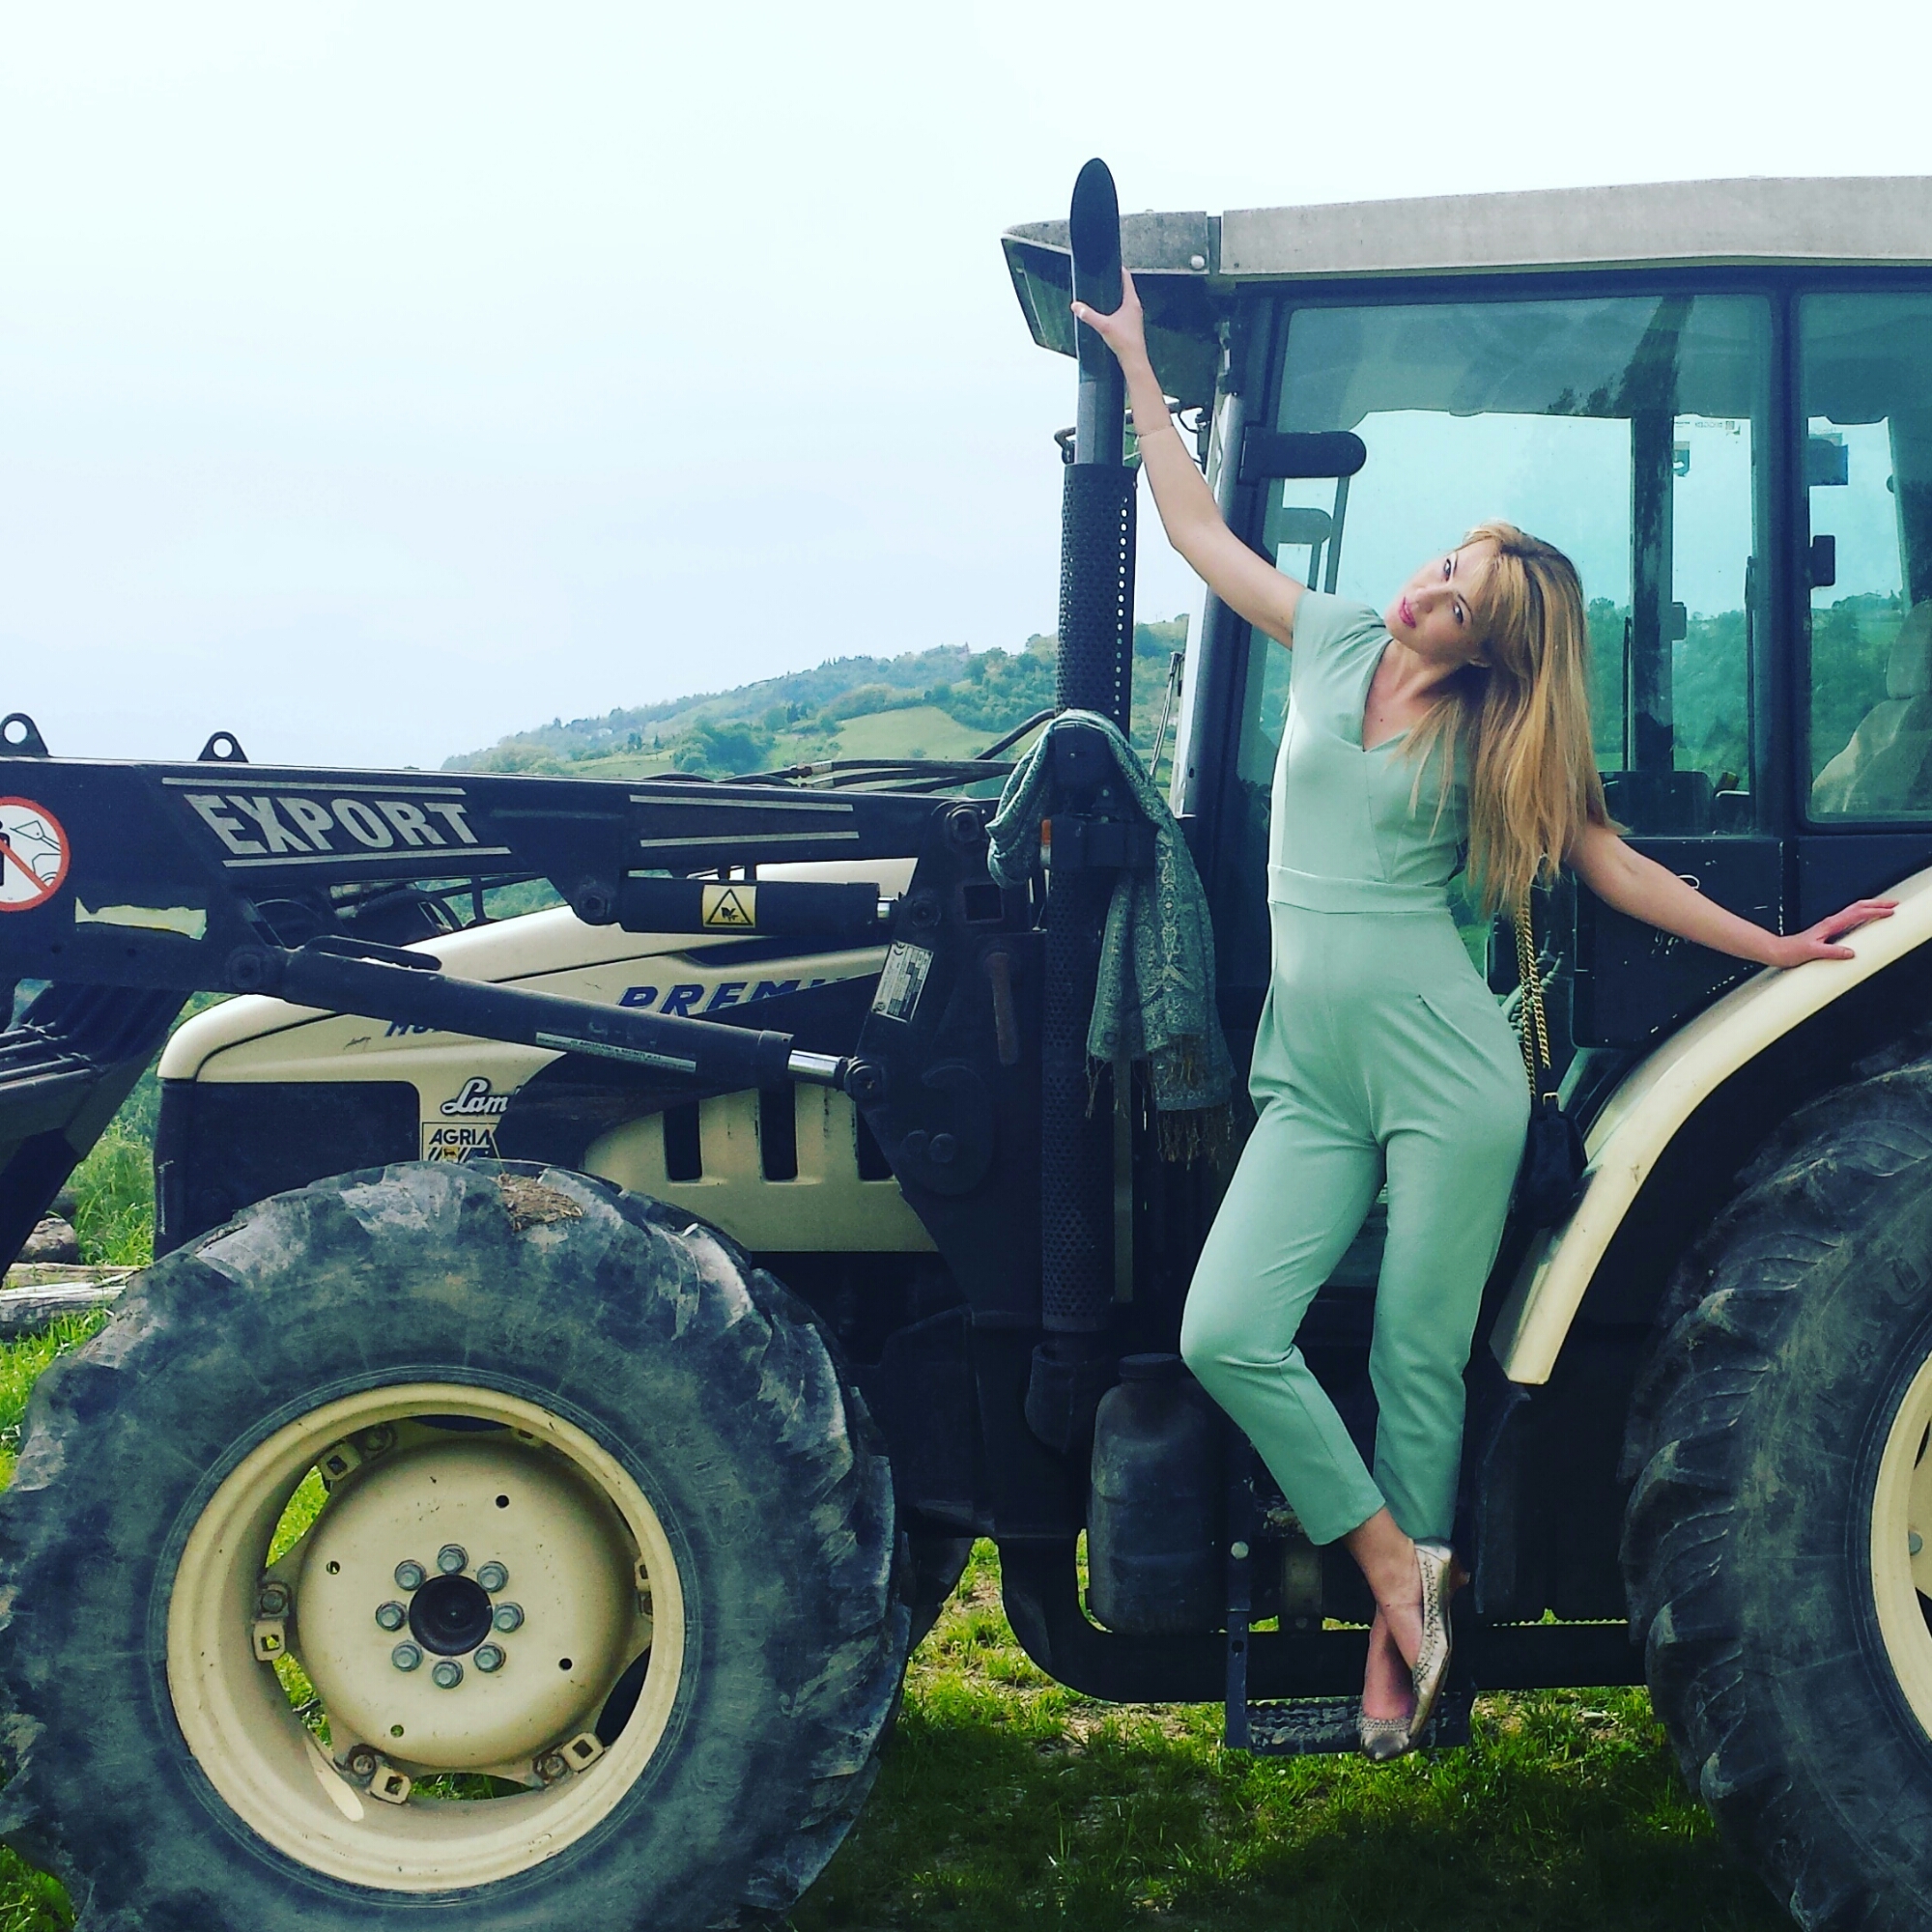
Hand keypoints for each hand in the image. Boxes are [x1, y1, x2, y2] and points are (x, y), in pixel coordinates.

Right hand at [1070, 267, 1149, 370]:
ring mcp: (1134, 317)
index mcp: (1132, 302)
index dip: (1119, 269)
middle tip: (1106, 277)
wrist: (1134, 360)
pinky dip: (1117, 308)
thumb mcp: (1103, 325)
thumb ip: (1088, 315)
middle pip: (1126, 288)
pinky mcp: (1132, 325)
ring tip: (1106, 293)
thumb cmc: (1125, 343)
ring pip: (1126, 300)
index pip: (1126, 278)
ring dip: (1116, 295)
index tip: (1112, 264)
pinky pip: (1124, 311)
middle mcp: (1135, 307)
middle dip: (1115, 282)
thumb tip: (1076, 306)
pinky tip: (1109, 314)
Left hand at [1769, 898, 1898, 966]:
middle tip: (1894, 903)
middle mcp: (1831, 922)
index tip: (1890, 911)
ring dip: (1871, 907)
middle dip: (1877, 904)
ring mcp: (1830, 926)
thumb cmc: (1792, 951)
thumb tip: (1850, 952)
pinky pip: (1850, 919)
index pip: (1857, 913)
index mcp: (1830, 925)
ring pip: (1855, 911)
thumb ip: (1831, 952)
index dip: (1875, 911)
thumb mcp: (1812, 953)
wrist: (1779, 951)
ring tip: (1885, 907)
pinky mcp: (1828, 931)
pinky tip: (1866, 920)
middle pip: (1858, 907)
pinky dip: (1862, 915)